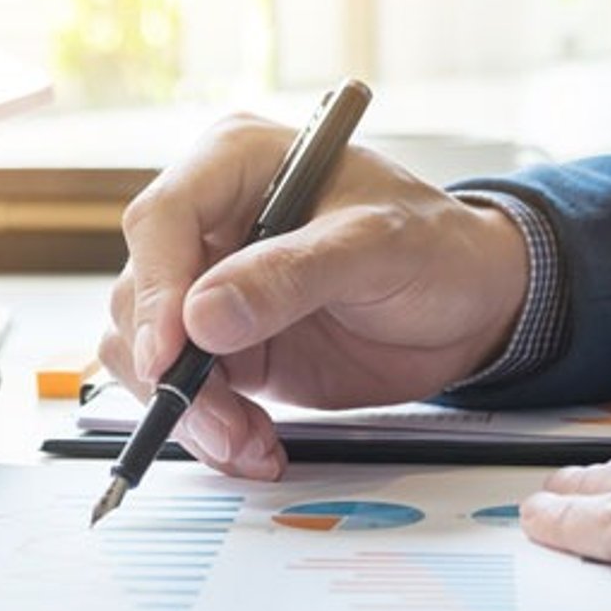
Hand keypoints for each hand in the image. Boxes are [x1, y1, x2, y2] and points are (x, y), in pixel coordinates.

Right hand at [97, 114, 530, 478]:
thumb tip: (202, 318)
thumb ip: (290, 277)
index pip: (162, 219)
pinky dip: (208, 427)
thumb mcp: (376, 248)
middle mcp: (208, 223)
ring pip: (144, 350)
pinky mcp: (218, 345)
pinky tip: (252, 446)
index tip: (171, 353)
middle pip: (141, 295)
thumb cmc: (434, 248)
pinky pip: (180, 389)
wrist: (468, 307)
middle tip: (223, 422)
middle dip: (173, 369)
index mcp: (236, 164)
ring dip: (189, 409)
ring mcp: (207, 287)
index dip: (156, 289)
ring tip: (248, 442)